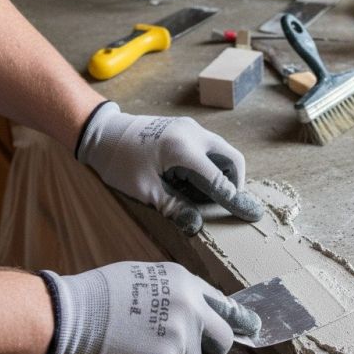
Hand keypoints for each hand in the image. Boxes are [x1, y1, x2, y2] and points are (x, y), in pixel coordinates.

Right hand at [36, 261, 260, 353]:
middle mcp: (192, 311)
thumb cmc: (96, 298)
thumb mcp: (145, 279)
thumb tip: (198, 314)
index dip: (236, 320)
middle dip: (213, 352)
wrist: (67, 319)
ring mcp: (182, 341)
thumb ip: (176, 296)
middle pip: (223, 341)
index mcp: (186, 284)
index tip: (252, 328)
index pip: (224, 306)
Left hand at [76, 101, 264, 234]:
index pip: (220, 180)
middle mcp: (193, 134)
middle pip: (232, 160)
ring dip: (221, 174)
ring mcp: (191, 128)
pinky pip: (210, 148)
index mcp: (183, 150)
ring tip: (201, 193)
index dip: (235, 200)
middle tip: (223, 203)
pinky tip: (192, 179)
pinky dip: (211, 165)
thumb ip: (174, 207)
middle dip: (233, 184)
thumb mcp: (145, 190)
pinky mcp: (186, 128)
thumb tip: (196, 225)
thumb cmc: (119, 162)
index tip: (251, 215)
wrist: (101, 132)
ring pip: (223, 153)